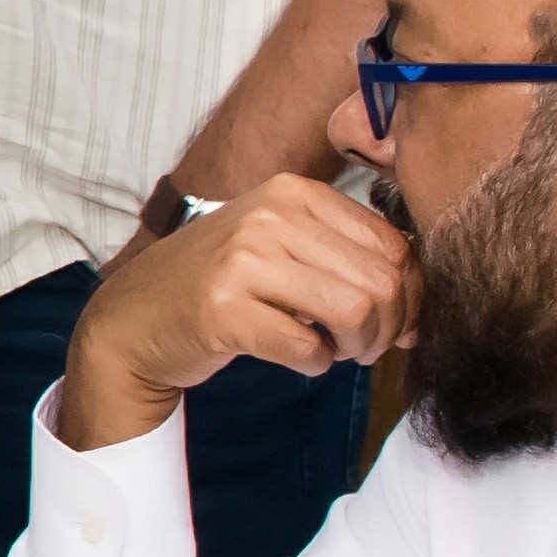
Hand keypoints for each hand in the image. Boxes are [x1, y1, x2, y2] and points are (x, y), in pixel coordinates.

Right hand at [55, 171, 407, 449]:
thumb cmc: (221, 285)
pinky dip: (315, 364)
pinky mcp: (224, 310)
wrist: (136, 317)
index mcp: (294, 193)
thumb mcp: (283, 247)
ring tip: (337, 352)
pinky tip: (300, 358)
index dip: (409, 294)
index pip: (392, 245)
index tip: (393, 322)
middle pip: (379, 282)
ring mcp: (243, 260)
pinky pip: (307, 348)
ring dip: (356, 348)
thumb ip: (348, 260)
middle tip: (365, 346)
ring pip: (353, 312)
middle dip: (386, 328)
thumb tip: (420, 310)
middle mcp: (270, 216)